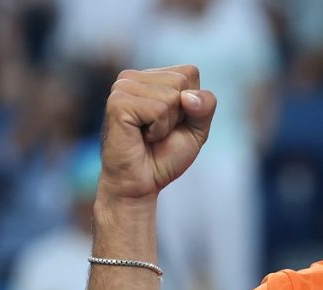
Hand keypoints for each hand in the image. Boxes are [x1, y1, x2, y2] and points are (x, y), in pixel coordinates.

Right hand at [98, 65, 216, 202]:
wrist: (141, 184)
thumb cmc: (165, 155)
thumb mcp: (197, 129)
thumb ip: (205, 106)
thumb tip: (187, 96)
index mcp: (151, 77)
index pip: (190, 72)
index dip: (192, 104)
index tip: (173, 123)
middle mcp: (133, 77)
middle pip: (182, 82)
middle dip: (180, 114)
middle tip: (159, 132)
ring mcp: (122, 87)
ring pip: (172, 96)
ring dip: (167, 124)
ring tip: (149, 135)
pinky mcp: (117, 102)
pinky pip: (158, 110)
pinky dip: (158, 130)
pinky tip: (142, 136)